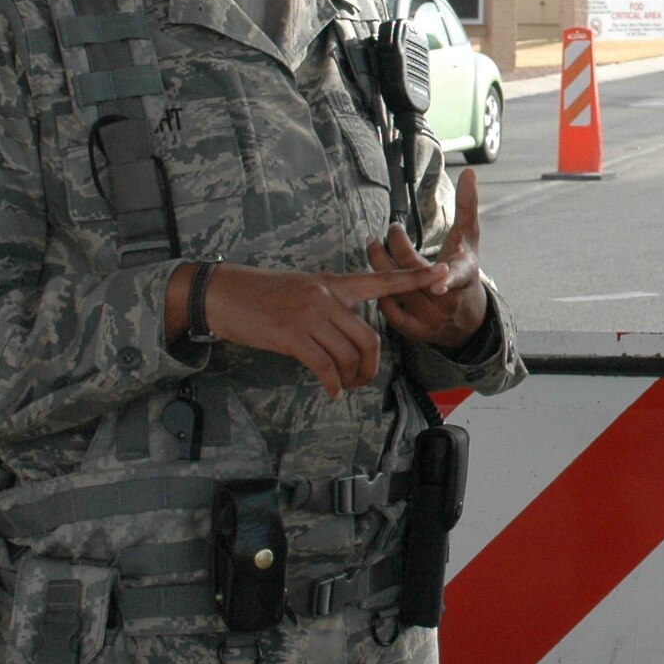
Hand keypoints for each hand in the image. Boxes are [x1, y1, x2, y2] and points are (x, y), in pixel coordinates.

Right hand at [194, 262, 435, 398]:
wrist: (222, 293)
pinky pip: (325, 366)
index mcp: (332, 283)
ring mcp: (310, 315)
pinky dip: (331, 383)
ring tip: (343, 386)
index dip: (413, 279)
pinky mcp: (292, 336)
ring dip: (351, 378)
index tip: (441, 273)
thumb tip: (342, 333)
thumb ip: (327, 305)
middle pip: (370, 336)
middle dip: (372, 366)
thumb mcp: (301, 290)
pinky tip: (329, 390)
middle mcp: (326, 297)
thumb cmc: (259, 295)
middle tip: (362, 379)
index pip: (380, 280)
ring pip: (349, 354)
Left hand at [366, 167, 489, 349]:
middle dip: (396, 248)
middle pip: (414, 274)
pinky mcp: (415, 332)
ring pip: (398, 291)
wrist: (465, 320)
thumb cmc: (464, 270)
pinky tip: (374, 273)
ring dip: (380, 265)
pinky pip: (389, 310)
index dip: (446, 279)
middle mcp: (449, 301)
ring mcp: (431, 320)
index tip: (436, 279)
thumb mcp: (470, 239)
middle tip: (389, 230)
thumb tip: (470, 172)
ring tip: (372, 244)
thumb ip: (468, 206)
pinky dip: (380, 290)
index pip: (457, 276)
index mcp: (465, 277)